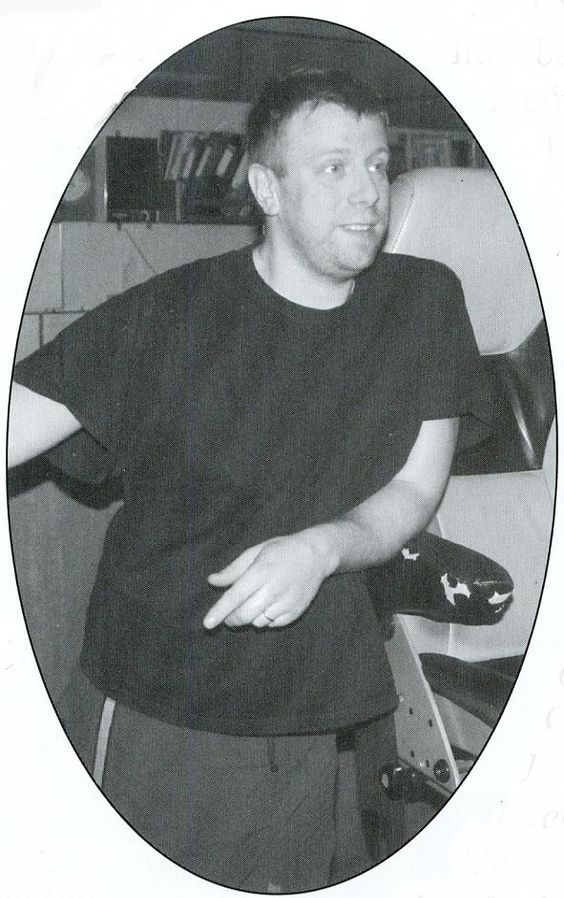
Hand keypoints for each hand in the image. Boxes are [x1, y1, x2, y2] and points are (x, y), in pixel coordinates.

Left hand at [203, 532, 330, 629]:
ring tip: (255, 602)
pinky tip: (269, 605)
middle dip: (231, 619)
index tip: (207, 624)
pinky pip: (272, 624)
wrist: (316, 554)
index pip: (235, 596)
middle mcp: (273, 589)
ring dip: (249, 618)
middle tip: (229, 615)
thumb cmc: (281, 551)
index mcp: (260, 572)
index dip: (219, 611)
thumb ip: (233, 570)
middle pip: (244, 615)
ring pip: (257, 623)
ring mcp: (286, 602)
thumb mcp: (255, 552)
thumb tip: (212, 581)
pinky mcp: (296, 611)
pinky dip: (265, 620)